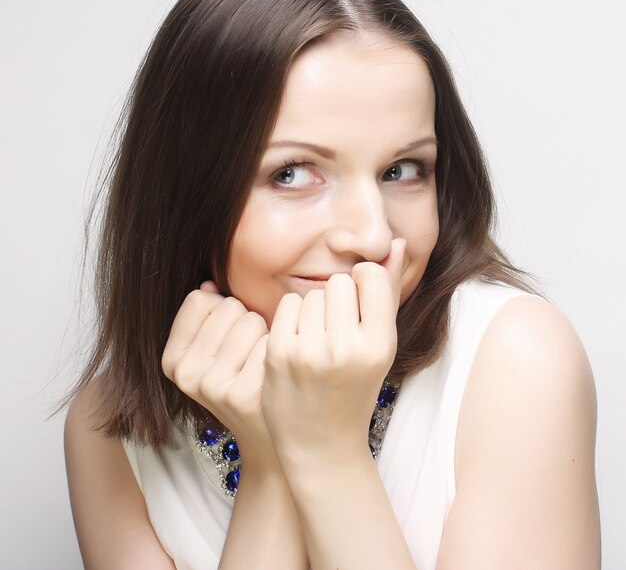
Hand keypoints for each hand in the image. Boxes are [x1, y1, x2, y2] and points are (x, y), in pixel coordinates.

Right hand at [161, 282, 272, 461]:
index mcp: (172, 359)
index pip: (200, 299)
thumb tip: (209, 285)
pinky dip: (279, 350)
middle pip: (228, 306)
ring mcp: (213, 386)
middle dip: (245, 321)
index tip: (228, 336)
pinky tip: (274, 373)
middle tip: (248, 353)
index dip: (222, 310)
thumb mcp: (214, 351)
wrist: (268, 435)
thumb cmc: (244, 380)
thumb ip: (207, 314)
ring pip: (251, 319)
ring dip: (264, 333)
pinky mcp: (244, 393)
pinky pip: (270, 340)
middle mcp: (186, 374)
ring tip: (261, 362)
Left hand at [262, 238, 405, 469]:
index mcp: (381, 344)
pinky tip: (298, 344)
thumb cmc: (355, 388)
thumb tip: (400, 242)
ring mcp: (310, 351)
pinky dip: (292, 319)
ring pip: (311, 293)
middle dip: (338, 300)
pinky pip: (288, 305)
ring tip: (318, 342)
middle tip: (337, 333)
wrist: (320, 443)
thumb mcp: (381, 345)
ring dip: (314, 310)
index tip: (360, 307)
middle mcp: (347, 347)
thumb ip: (389, 291)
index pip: (370, 274)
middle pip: (338, 281)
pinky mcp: (279, 353)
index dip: (364, 285)